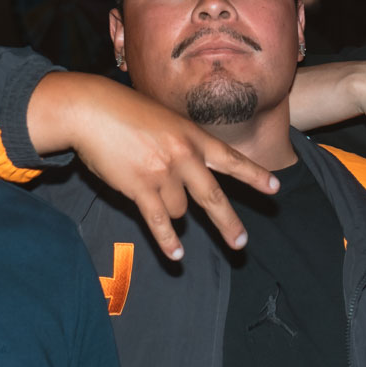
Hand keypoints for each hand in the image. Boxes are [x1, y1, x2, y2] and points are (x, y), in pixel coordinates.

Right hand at [50, 73, 276, 259]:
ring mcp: (163, 173)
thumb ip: (182, 143)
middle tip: (240, 243)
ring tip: (148, 186)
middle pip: (213, 196)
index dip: (254, 175)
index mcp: (192, 136)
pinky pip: (159, 222)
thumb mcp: (165, 119)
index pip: (230, 159)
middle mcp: (183, 156)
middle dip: (228, 223)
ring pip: (179, 210)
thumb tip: (191, 175)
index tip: (274, 188)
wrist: (91, 110)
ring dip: (169, 208)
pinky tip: (176, 256)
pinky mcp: (140, 187)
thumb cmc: (125, 112)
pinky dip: (167, 241)